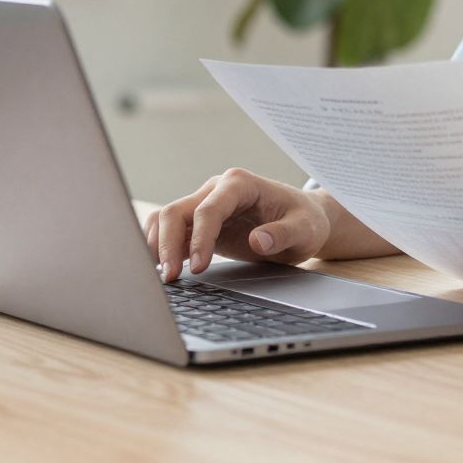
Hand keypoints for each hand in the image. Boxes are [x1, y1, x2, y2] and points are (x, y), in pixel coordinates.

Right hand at [145, 167, 331, 279]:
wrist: (303, 220)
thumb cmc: (305, 221)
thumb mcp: (305, 230)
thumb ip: (283, 233)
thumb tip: (258, 240)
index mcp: (240, 184)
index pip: (209, 209)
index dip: (200, 238)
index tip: (199, 267)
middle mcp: (216, 189)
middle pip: (176, 211)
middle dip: (168, 244)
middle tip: (171, 278)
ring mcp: (204, 204)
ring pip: (165, 219)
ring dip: (157, 245)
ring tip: (162, 276)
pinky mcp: (199, 223)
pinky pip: (169, 230)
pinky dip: (160, 247)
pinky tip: (161, 269)